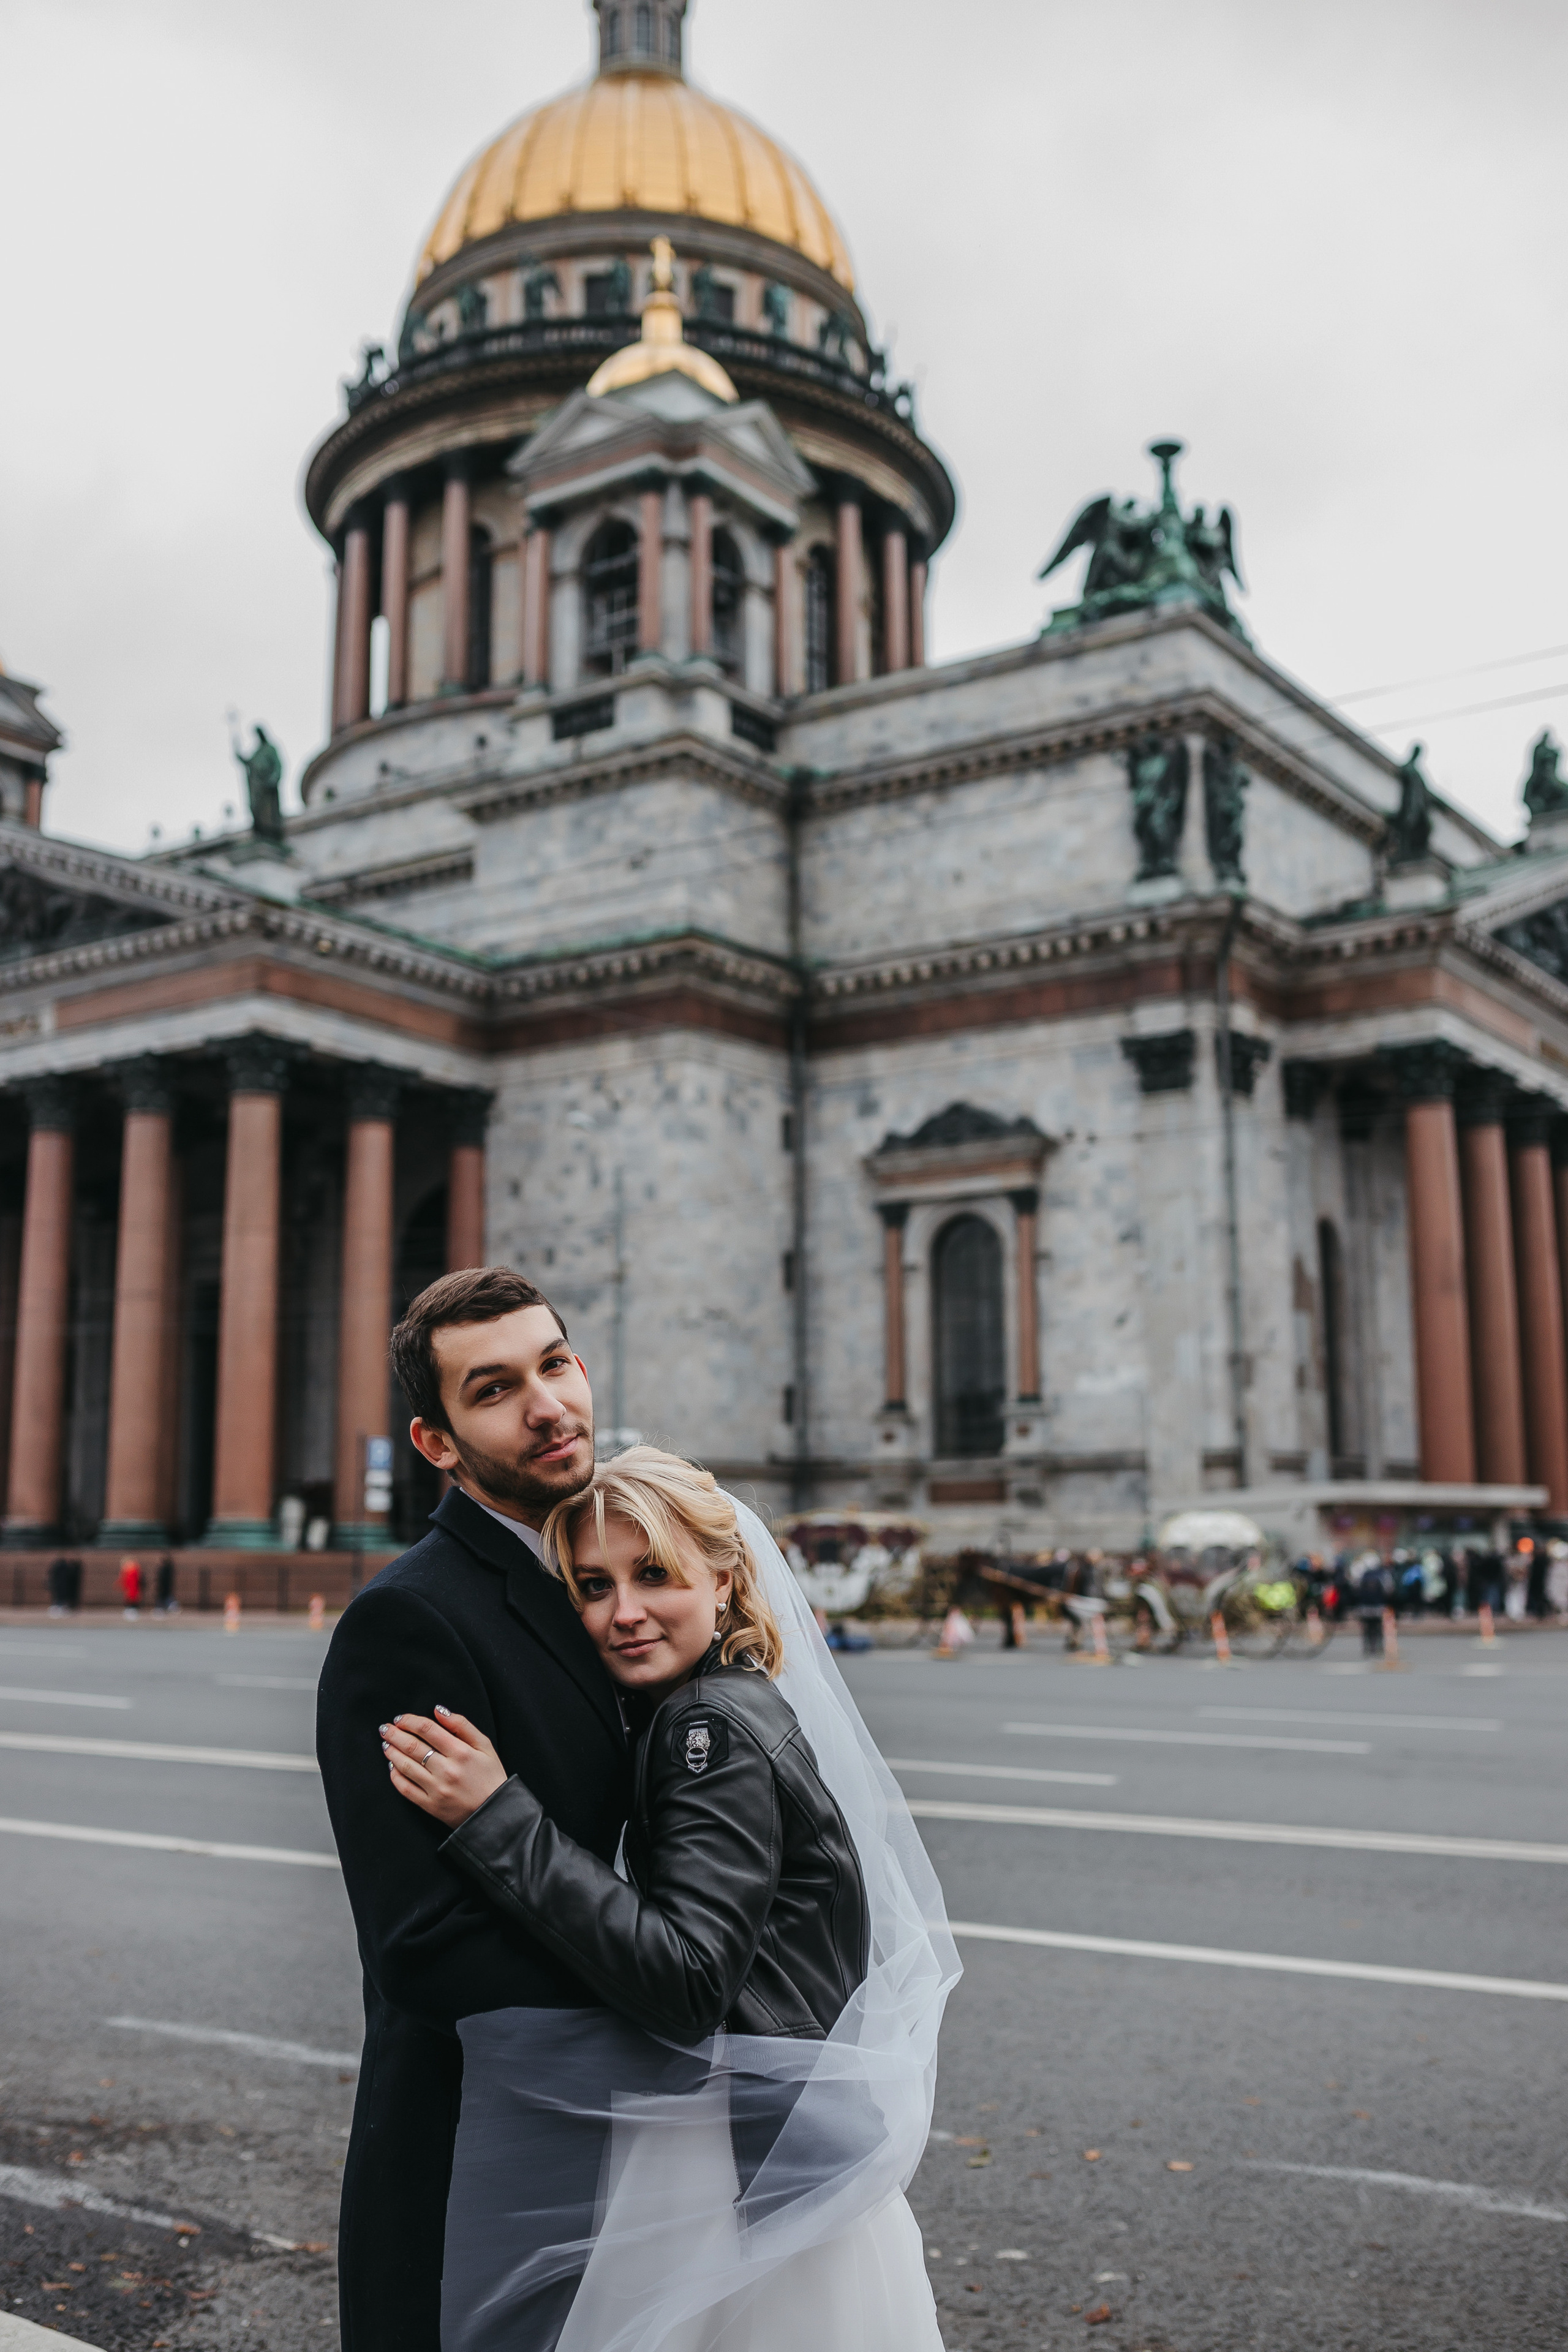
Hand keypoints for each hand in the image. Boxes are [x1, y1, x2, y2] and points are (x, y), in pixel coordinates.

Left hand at [380, 1707, 506, 1828]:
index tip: (400, 1719)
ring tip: (386, 1744)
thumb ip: (462, 1726)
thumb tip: (439, 1711)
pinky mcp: (430, 1805)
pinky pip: (406, 1789)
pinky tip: (392, 1767)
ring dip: (392, 1753)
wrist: (493, 1812)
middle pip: (413, 1746)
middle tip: (385, 1729)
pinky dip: (395, 1777)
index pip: (428, 1729)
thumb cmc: (490, 1776)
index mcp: (461, 1752)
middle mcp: (446, 1770)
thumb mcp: (485, 1746)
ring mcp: (436, 1789)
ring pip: (406, 1766)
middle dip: (395, 1734)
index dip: (410, 1721)